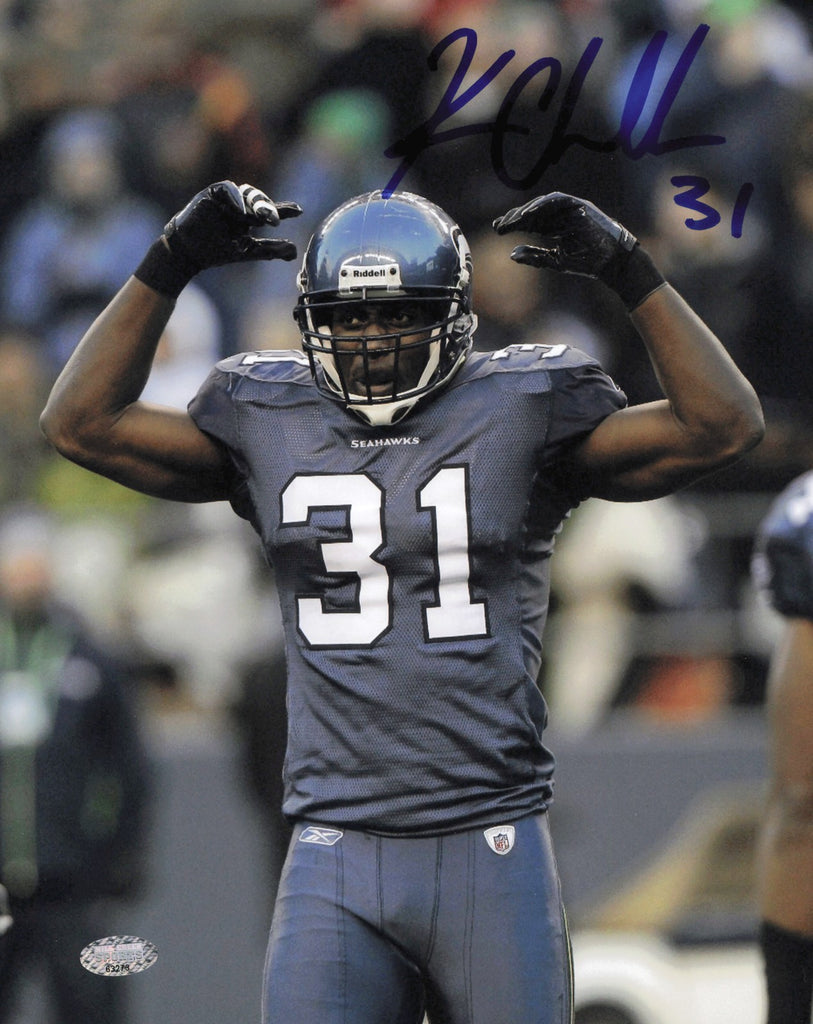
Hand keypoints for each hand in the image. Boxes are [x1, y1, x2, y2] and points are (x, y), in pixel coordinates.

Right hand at [164, 181, 301, 270]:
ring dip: (256, 203)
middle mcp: (239, 206)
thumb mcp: (248, 251)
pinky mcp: (212, 193)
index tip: (300, 211)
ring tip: (263, 217)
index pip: (268, 211)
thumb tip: (294, 251)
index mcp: (247, 219)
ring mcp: (226, 199)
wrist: (189, 252)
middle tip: (276, 221)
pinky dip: (236, 196)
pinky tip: (242, 209)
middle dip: (269, 209)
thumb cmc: (216, 252)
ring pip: (247, 192)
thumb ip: (271, 250)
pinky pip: (227, 188)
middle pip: (260, 201)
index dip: (284, 209)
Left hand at [492, 192, 635, 278]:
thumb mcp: (554, 260)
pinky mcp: (579, 205)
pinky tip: (527, 214)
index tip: (498, 230)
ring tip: (511, 221)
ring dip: (526, 211)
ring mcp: (569, 209)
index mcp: (555, 228)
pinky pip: (557, 199)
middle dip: (515, 218)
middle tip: (499, 226)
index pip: (530, 223)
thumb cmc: (585, 262)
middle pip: (533, 213)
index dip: (513, 225)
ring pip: (542, 205)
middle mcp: (560, 216)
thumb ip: (534, 257)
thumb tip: (511, 254)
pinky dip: (541, 205)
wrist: (610, 261)